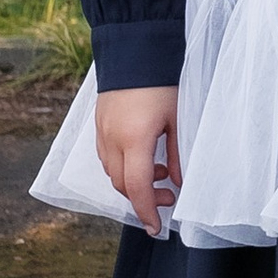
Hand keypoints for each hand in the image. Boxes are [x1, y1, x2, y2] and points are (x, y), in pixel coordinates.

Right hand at [95, 85, 181, 234]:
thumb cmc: (162, 82)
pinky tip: (142, 157)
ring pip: (112, 172)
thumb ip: (179, 153)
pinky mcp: (99, 124)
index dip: (146, 211)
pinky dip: (123, 167)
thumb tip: (179, 183)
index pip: (137, 187)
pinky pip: (106, 157)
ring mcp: (102, 132)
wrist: (135, 49)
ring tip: (160, 171)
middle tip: (169, 195)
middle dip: (143, 198)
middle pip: (122, 184)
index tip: (155, 227)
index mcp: (134, 139)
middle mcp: (112, 139)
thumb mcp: (178, 118)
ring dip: (133, 182)